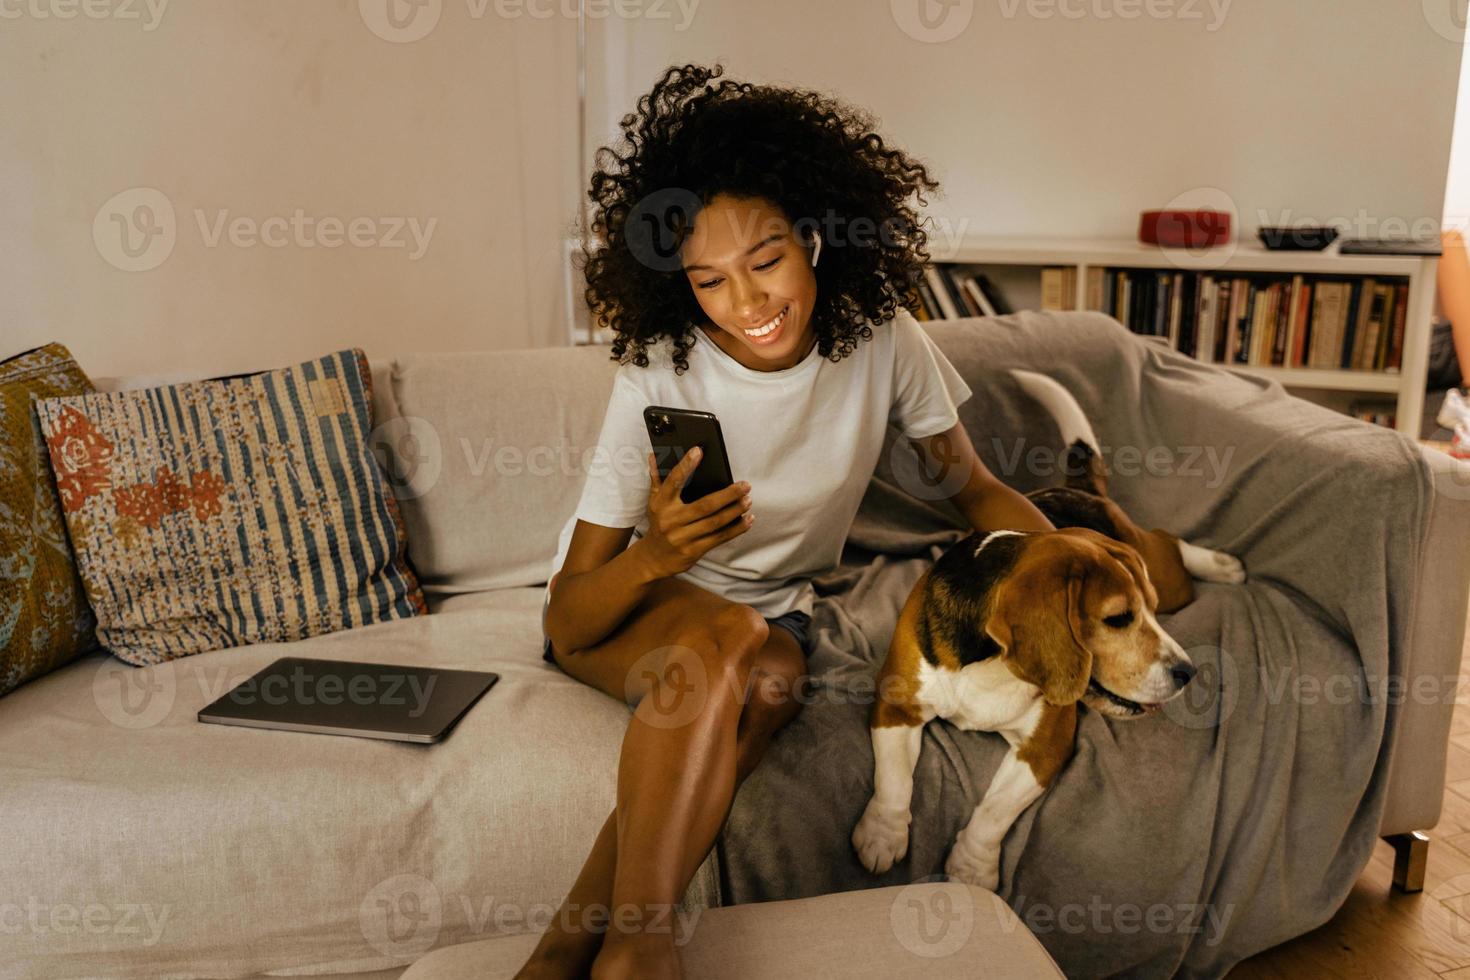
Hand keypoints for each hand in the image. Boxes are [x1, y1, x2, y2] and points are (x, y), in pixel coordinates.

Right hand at [636, 447, 752, 578]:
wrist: (653, 558)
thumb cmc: (659, 523)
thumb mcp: (654, 502)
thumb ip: (657, 478)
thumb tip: (654, 455)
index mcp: (661, 504)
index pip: (674, 481)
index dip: (686, 466)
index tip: (699, 451)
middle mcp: (671, 520)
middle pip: (704, 505)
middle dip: (728, 495)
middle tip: (745, 485)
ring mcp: (682, 537)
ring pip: (714, 522)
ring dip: (735, 511)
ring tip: (748, 500)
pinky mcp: (693, 551)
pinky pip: (718, 538)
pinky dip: (735, 529)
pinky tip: (747, 520)